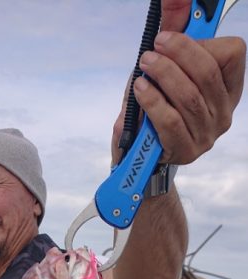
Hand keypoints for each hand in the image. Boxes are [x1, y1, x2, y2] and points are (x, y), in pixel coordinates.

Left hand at [112, 1, 245, 164]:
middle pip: (206, 73)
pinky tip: (141, 90)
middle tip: (154, 47)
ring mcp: (207, 134)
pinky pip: (172, 122)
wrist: (140, 154)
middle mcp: (223, 111)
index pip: (232, 53)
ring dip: (163, 76)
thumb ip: (175, 29)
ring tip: (144, 66)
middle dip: (178, 54)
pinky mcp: (186, 151)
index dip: (201, 42)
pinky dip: (153, 101)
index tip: (170, 36)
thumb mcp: (166, 65)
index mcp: (227, 87)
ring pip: (189, 97)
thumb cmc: (157, 104)